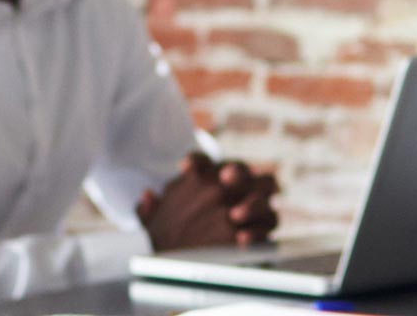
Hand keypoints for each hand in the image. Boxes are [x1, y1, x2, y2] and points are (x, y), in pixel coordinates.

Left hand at [138, 153, 279, 249]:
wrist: (195, 254)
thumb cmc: (177, 232)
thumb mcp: (157, 223)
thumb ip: (150, 211)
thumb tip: (146, 197)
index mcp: (208, 178)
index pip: (203, 162)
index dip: (196, 161)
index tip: (185, 168)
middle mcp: (233, 185)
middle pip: (243, 168)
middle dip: (237, 170)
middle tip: (225, 180)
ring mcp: (253, 202)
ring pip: (267, 188)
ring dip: (253, 201)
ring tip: (235, 214)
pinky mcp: (263, 225)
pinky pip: (270, 221)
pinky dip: (258, 230)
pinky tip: (242, 239)